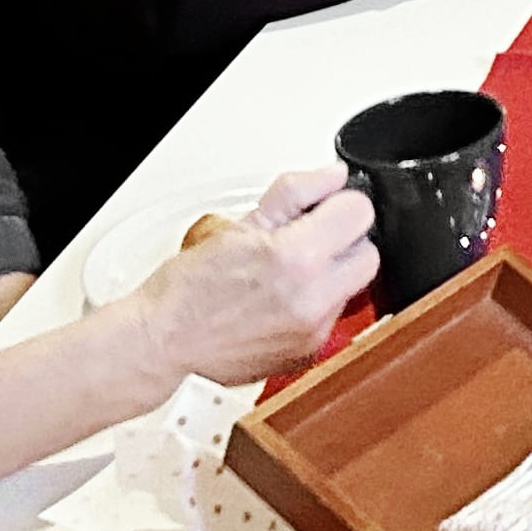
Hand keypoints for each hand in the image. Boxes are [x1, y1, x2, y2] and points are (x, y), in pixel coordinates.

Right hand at [129, 170, 378, 386]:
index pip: (360, 213)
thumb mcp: (240, 224)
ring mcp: (316, 331)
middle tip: (307, 239)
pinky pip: (336, 317)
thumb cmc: (188, 290)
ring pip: (355, 286)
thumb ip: (296, 192)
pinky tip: (285, 299)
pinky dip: (319, 303)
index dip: (339, 204)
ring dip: (333, 273)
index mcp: (297, 258)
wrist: (163, 344)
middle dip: (344, 240)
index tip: (324, 208)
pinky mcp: (312, 353)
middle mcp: (313, 299)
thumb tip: (332, 177)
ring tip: (290, 271)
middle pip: (368, 253)